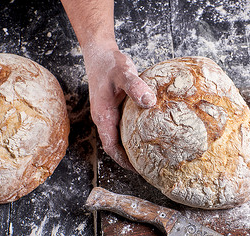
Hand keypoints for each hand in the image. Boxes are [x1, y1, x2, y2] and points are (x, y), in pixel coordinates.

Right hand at [82, 41, 155, 169]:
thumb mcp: (123, 73)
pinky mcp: (114, 108)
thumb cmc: (109, 63)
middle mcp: (104, 118)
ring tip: (149, 154)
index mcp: (103, 116)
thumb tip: (149, 102)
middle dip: (129, 158)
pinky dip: (132, 134)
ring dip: (131, 147)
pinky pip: (122, 127)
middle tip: (149, 166)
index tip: (138, 169)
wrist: (99, 52)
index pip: (111, 146)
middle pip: (115, 145)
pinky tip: (146, 133)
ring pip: (118, 137)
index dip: (123, 161)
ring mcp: (108, 114)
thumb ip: (136, 86)